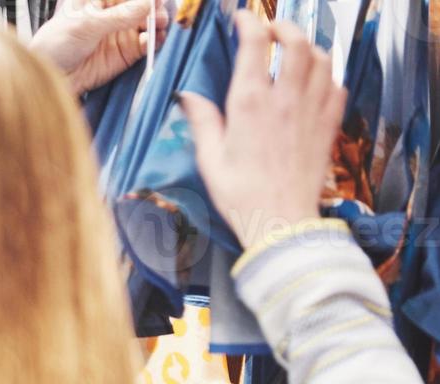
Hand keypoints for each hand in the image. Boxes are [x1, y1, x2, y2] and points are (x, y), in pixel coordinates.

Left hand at [29, 0, 170, 95]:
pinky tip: (153, 40)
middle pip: (141, 5)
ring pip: (148, 22)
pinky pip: (145, 44)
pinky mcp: (125, 53)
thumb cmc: (56, 44)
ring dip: (157, 22)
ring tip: (159, 24)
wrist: (49, 77)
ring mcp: (121, 33)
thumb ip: (119, 16)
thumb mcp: (86, 25)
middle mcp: (113, 13)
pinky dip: (153, 42)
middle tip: (159, 12)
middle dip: (154, 6)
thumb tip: (148, 3)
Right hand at [181, 11, 346, 249]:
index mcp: (250, 103)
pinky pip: (337, 85)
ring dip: (309, 46)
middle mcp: (285, 98)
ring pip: (321, 58)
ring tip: (295, 51)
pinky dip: (327, 75)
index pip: (255, 43)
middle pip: (297, 41)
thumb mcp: (209, 159)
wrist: (280, 221)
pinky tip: (315, 82)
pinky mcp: (329, 125)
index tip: (240, 19)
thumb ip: (202, 121)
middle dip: (285, 26)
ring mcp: (312, 109)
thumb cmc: (239, 194)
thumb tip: (188, 96)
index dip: (248, 23)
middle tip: (272, 30)